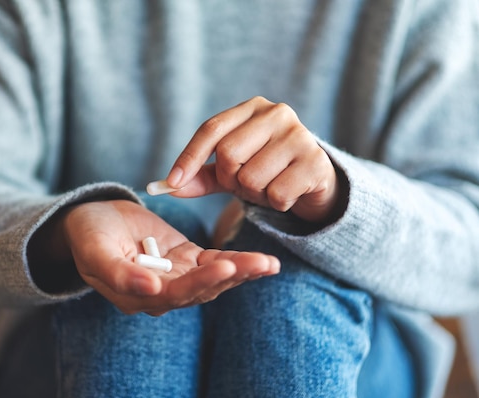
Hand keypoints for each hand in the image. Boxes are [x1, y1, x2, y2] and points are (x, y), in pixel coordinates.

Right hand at [61, 200, 278, 315]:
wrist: (91, 219)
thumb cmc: (88, 235)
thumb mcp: (95, 251)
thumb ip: (119, 273)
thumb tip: (150, 290)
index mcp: (137, 296)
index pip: (173, 294)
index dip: (199, 283)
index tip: (223, 268)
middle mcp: (161, 292)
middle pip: (201, 290)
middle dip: (232, 277)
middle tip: (261, 264)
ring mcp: (176, 276)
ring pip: (213, 278)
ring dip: (242, 272)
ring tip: (269, 264)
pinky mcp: (186, 258)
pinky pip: (214, 262)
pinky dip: (237, 262)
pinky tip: (262, 262)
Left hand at [167, 96, 342, 222]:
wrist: (314, 181)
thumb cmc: (266, 170)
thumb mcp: (230, 170)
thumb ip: (199, 176)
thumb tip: (167, 187)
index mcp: (252, 108)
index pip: (211, 129)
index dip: (188, 157)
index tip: (172, 183)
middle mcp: (277, 113)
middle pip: (228, 154)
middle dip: (230, 179)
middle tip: (245, 183)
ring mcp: (300, 135)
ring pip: (251, 178)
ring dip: (255, 194)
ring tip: (268, 186)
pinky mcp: (316, 161)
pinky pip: (277, 194)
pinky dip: (276, 203)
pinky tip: (287, 193)